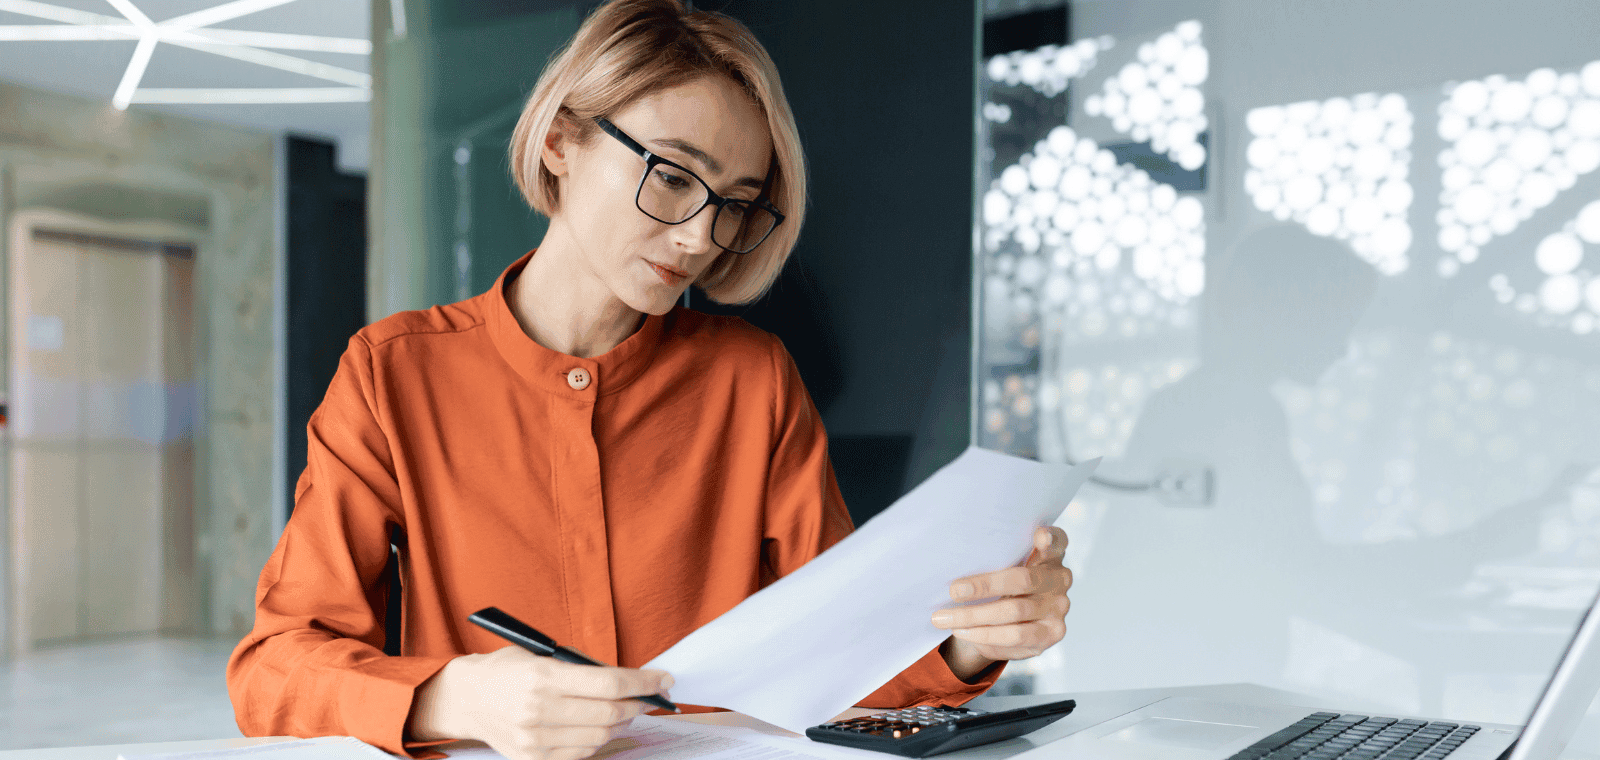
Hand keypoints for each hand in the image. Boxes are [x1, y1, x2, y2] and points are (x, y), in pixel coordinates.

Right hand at [408, 646, 673, 759]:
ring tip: (627, 711)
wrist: (466, 698)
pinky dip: (599, 742)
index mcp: (543, 677)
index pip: (609, 683)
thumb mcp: (543, 654)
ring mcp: (535, 739)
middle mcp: (538, 710)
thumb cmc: (508, 669)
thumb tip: (628, 679)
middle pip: (609, 714)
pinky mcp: (532, 758)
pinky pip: (580, 755)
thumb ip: (583, 668)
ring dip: (622, 725)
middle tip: (650, 697)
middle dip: (638, 704)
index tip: (664, 680)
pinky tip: (603, 728)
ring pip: (599, 738)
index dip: (644, 682)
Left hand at [932, 526, 1071, 679]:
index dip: (1050, 538)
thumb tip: (956, 559)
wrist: (1011, 622)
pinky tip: (964, 632)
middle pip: (1023, 580)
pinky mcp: (1051, 634)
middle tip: (954, 590)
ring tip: (946, 618)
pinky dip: (984, 635)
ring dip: (974, 616)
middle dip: (984, 586)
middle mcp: (1060, 579)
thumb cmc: (1003, 584)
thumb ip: (996, 558)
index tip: (1039, 535)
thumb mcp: (1003, 566)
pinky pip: (1014, 637)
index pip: (1057, 541)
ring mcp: (1059, 608)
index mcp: (1051, 554)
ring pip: (1014, 612)